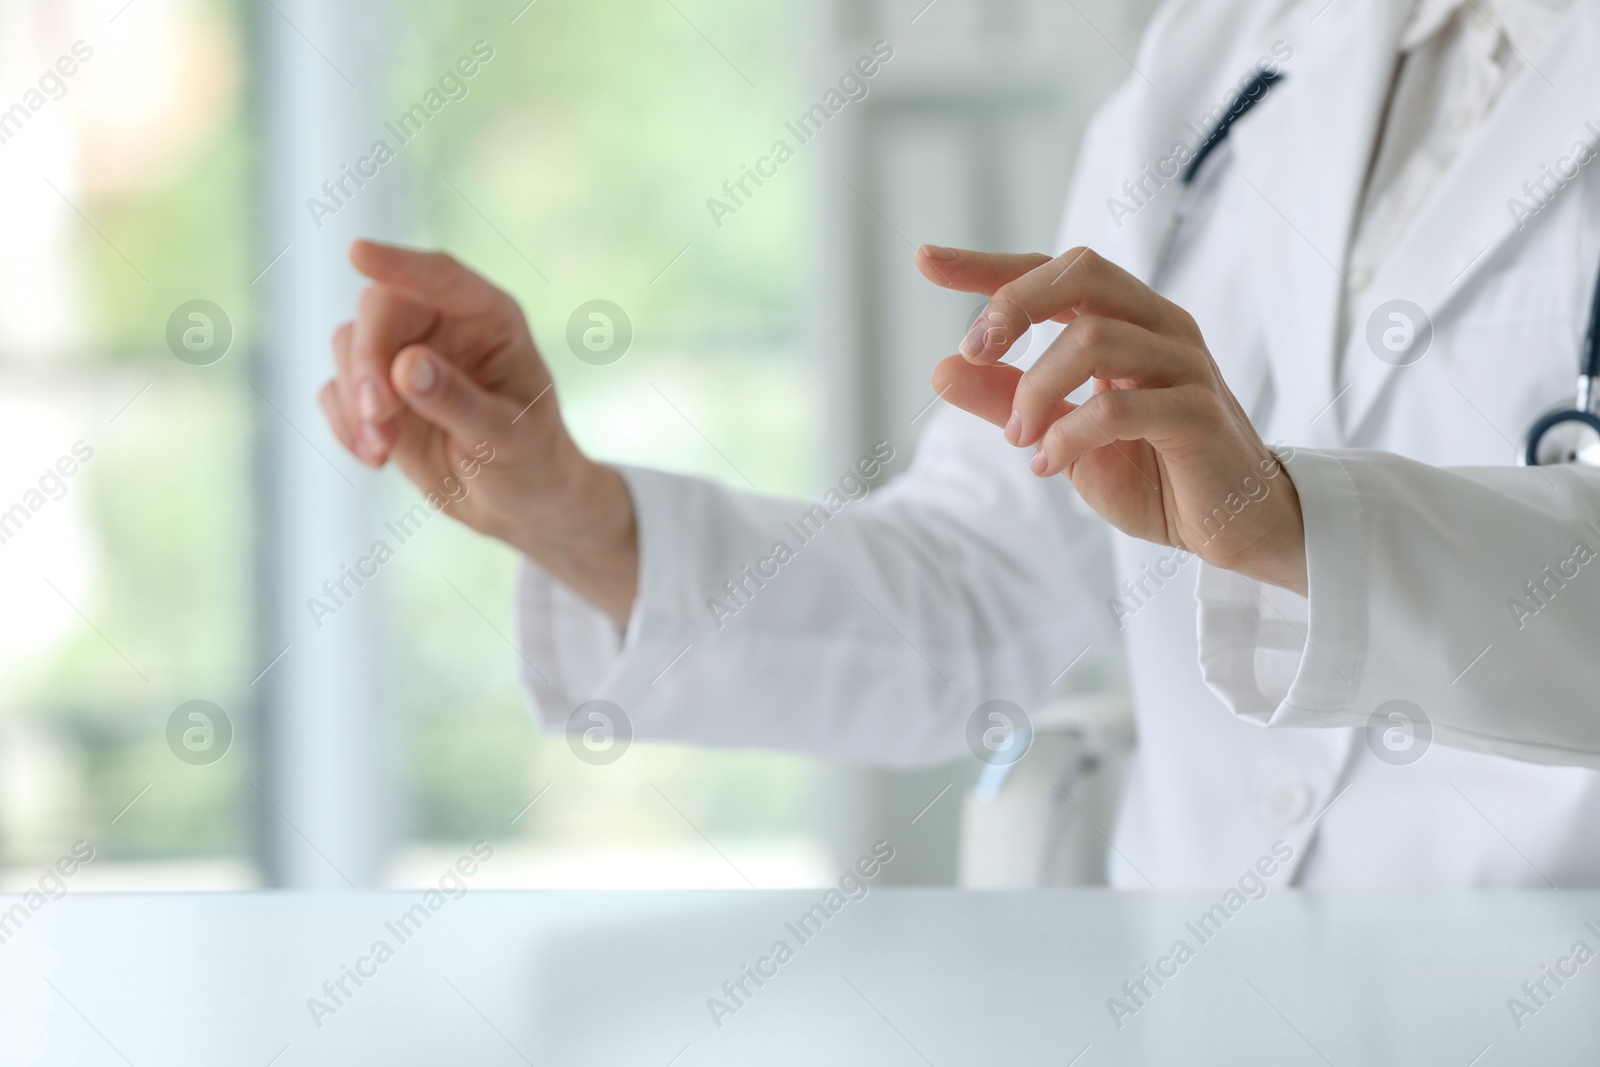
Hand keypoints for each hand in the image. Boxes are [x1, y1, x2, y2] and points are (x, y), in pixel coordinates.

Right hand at [320, 240, 637, 622]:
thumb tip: (404, 365)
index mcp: (489, 318)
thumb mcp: (506, 437)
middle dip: (366, 360)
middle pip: (379, 310)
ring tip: (381, 451)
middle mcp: (443, 325)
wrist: (518, 503)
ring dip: (353, 401)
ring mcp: (404, 354)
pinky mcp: (376, 391)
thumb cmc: (530, 461)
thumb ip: (458, 401)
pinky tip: (375, 458)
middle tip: (376, 414)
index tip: (358, 254)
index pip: (440, 276)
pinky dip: (343, 423)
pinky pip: (334, 389)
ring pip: (347, 345)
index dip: (399, 263)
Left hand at [916, 244, 1307, 594]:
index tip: (925, 261)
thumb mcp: (1061, 436)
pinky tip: (1048, 464)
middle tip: (975, 351)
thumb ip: (1008, 401)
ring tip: (1018, 441)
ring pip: (1095, 337)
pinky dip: (1070, 433)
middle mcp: (1159, 327)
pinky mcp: (1199, 414)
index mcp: (1126, 321)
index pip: (1054, 272)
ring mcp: (1185, 366)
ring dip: (1036, 390)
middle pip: (1083, 273)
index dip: (989, 265)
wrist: (1235, 526)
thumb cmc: (1154, 472)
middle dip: (1014, 304)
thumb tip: (942, 369)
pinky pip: (1122, 407)